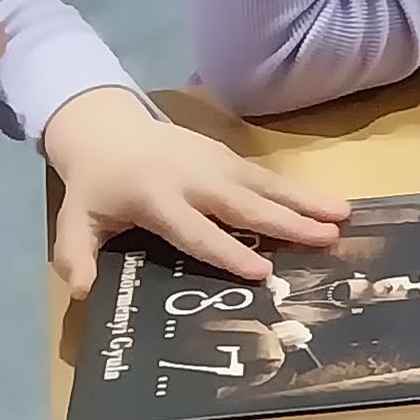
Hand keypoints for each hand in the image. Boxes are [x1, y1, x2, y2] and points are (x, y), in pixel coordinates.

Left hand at [40, 83, 347, 285]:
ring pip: (263, 185)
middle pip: (242, 205)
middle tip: (326, 238)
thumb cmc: (95, 186)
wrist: (105, 127)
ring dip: (304, 201)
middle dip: (284, 223)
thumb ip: (75, 256)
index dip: (228, 253)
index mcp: (155, 200)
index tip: (262, 273)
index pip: (196, 233)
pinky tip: (327, 203)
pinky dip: (296, 189)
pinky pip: (264, 175)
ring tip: (344, 216)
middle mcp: (192, 180)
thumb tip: (82, 292)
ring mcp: (213, 162)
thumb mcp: (75, 222)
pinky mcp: (225, 155)